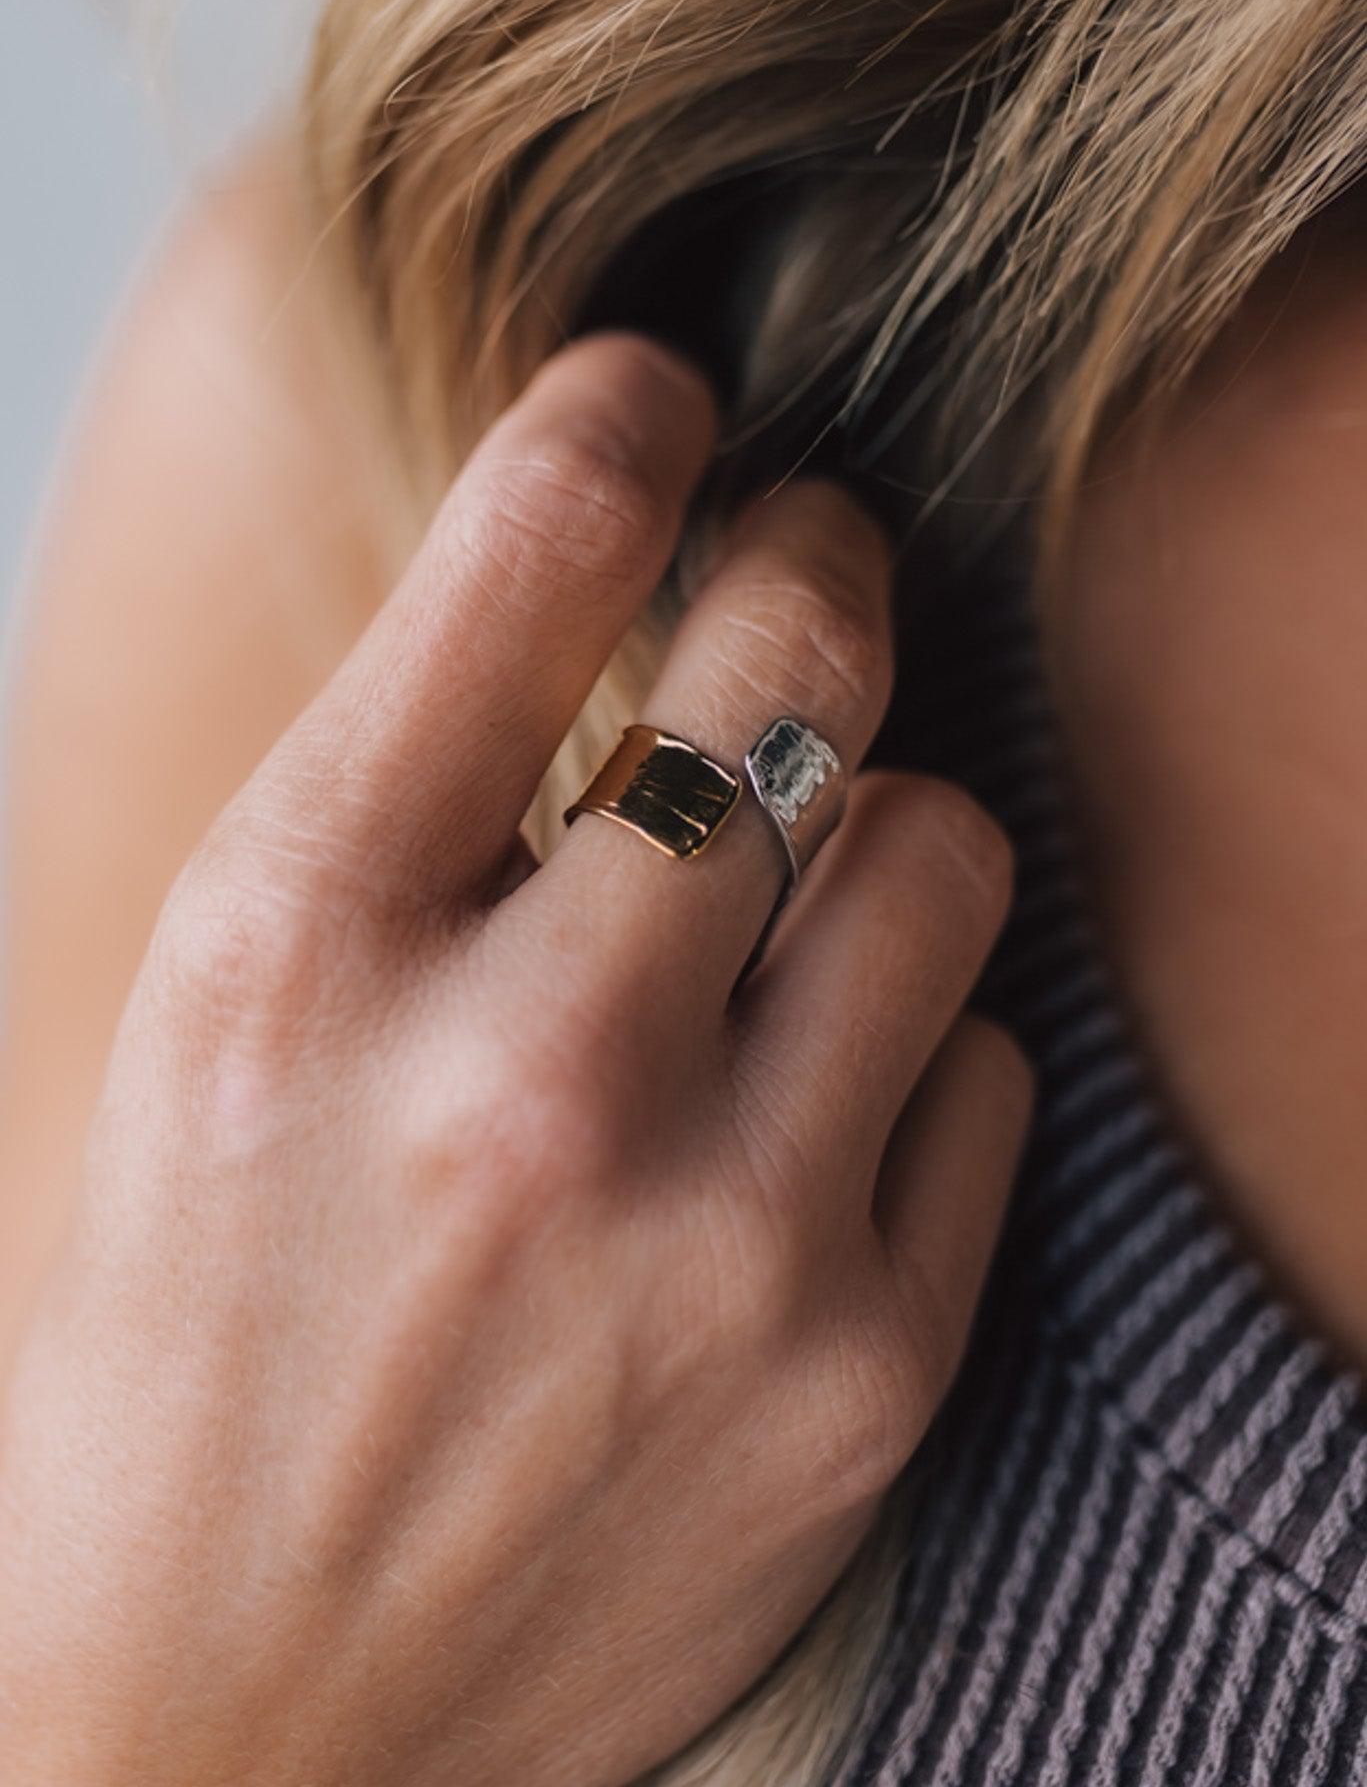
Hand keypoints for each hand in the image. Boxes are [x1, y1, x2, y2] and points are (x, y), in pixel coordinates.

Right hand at [0, 336, 1030, 1786]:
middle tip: (798, 570)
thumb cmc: (199, 1320)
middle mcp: (520, 1080)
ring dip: (871, 828)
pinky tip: (797, 1115)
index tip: (663, 396)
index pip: (536, 542)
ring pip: (941, 845)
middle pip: (803, 656)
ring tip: (785, 891)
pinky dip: (907, 1053)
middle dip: (811, 566)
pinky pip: (989, 1067)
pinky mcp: (860, 1370)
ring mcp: (720, 1239)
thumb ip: (412, 787)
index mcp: (299, 943)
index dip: (629, 411)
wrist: (226, 1712)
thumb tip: (625, 580)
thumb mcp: (221, 1006)